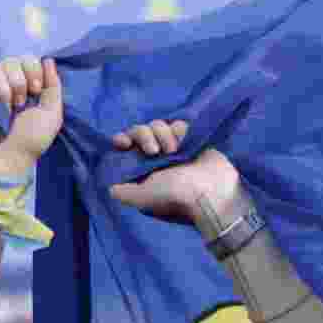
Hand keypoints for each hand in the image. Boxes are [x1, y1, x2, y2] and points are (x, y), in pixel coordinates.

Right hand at [0, 56, 63, 176]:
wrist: (5, 159)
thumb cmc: (30, 141)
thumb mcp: (51, 115)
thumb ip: (53, 87)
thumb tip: (48, 60)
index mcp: (28, 88)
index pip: (28, 60)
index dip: (33, 70)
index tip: (35, 90)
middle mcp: (8, 84)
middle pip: (12, 60)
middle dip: (19, 81)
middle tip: (19, 104)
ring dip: (4, 87)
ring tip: (6, 107)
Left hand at [109, 120, 242, 231]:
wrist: (211, 190)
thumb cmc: (176, 196)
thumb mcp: (144, 198)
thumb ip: (124, 193)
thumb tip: (110, 188)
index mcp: (144, 171)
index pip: (126, 148)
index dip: (122, 141)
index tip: (123, 143)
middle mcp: (157, 159)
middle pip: (139, 131)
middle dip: (143, 136)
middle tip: (155, 152)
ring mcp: (173, 148)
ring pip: (157, 125)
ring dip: (162, 135)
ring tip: (174, 152)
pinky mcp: (190, 140)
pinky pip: (176, 124)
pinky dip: (178, 131)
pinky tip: (184, 144)